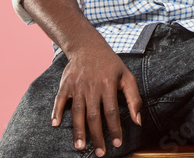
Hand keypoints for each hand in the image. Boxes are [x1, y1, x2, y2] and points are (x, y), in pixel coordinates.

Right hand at [52, 37, 142, 156]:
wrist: (88, 46)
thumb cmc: (110, 64)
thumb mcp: (127, 76)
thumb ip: (134, 98)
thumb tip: (138, 121)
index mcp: (108, 84)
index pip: (112, 111)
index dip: (114, 129)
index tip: (117, 143)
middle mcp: (92, 86)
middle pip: (94, 115)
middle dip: (97, 136)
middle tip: (100, 153)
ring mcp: (77, 85)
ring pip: (77, 111)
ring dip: (78, 130)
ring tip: (81, 147)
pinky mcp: (66, 84)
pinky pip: (60, 99)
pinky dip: (56, 112)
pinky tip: (55, 125)